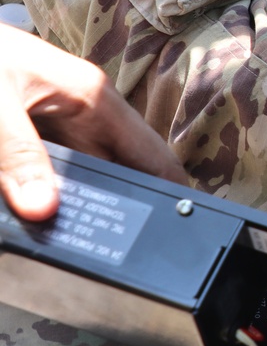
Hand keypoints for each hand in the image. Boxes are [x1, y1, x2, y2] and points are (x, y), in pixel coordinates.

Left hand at [0, 24, 184, 219]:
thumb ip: (17, 153)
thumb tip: (43, 208)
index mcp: (95, 99)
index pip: (156, 158)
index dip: (169, 198)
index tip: (164, 236)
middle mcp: (88, 115)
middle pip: (119, 179)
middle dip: (107, 211)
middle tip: (90, 246)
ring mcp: (63, 127)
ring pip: (82, 182)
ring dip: (70, 206)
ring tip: (54, 231)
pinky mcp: (35, 137)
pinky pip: (51, 175)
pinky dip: (41, 195)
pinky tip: (24, 207)